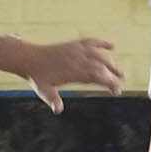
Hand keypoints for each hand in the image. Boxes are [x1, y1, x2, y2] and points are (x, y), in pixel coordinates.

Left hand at [13, 33, 129, 106]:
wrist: (29, 58)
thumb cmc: (37, 77)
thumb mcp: (44, 91)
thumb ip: (53, 100)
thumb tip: (58, 110)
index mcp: (73, 71)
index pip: (97, 76)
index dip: (110, 83)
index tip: (117, 90)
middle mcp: (77, 59)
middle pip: (102, 65)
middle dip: (114, 74)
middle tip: (121, 83)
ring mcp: (76, 50)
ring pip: (100, 54)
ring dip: (112, 62)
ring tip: (120, 72)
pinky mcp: (74, 44)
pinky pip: (91, 41)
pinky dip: (102, 42)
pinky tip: (112, 46)